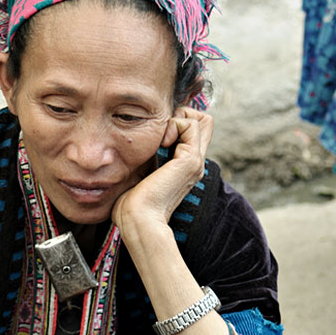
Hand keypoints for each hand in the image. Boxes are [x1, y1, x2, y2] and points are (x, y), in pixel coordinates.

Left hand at [112, 107, 213, 232]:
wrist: (138, 219)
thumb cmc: (131, 205)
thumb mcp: (139, 174)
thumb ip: (145, 159)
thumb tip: (131, 146)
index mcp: (184, 166)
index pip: (195, 131)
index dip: (178, 121)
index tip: (157, 134)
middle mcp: (194, 163)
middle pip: (204, 122)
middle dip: (182, 115)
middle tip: (162, 131)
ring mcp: (195, 161)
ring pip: (201, 118)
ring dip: (177, 119)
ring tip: (161, 140)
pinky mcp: (190, 160)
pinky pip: (191, 124)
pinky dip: (174, 124)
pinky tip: (162, 143)